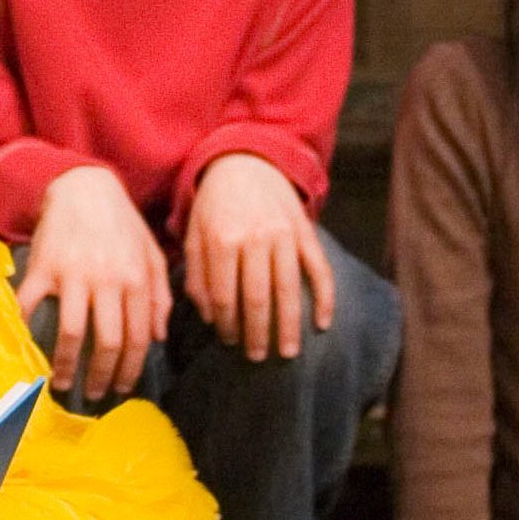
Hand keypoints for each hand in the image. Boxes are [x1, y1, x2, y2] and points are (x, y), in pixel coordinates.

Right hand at [18, 165, 170, 401]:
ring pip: (71, 332)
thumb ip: (161, 295)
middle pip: (107, 342)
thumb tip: (158, 337)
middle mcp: (106, 280)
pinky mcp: (43, 267)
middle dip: (102, 376)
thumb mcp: (152, 254)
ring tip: (63, 382)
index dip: (130, 369)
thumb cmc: (121, 223)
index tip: (123, 387)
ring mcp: (72, 274)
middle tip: (97, 393)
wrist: (84, 186)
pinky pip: (31, 306)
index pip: (137, 337)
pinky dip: (27, 330)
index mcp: (136, 279)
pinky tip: (29, 349)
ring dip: (66, 365)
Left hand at [182, 154, 333, 362]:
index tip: (229, 342)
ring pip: (288, 289)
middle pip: (257, 298)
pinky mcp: (305, 232)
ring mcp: (284, 235)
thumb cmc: (214, 205)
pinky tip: (322, 324)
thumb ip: (196, 276)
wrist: (246, 161)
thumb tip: (208, 318)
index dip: (226, 324)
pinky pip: (319, 269)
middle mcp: (255, 238)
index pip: (224, 295)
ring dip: (289, 325)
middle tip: (257, 357)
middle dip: (257, 333)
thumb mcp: (195, 234)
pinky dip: (324, 298)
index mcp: (222, 240)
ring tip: (287, 352)